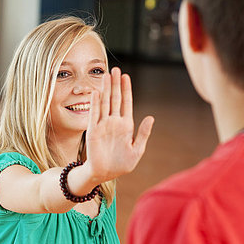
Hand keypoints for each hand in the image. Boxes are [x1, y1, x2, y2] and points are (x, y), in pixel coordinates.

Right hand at [85, 67, 153, 183]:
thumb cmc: (121, 164)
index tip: (126, 76)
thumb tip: (151, 117)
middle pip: (115, 99)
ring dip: (106, 89)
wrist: (104, 174)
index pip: (126, 103)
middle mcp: (114, 122)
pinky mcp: (93, 131)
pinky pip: (94, 114)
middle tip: (115, 69)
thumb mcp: (137, 150)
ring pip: (105, 103)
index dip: (126, 89)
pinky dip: (95, 104)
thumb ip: (143, 134)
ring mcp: (103, 125)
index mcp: (126, 125)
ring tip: (106, 75)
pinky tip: (97, 93)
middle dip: (115, 84)